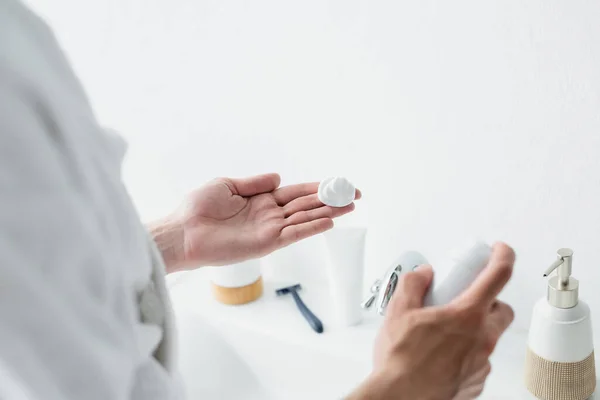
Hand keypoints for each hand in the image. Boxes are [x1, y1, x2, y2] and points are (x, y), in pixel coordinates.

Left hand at [150, 173, 359, 271]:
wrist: (183, 231)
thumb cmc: (198, 208)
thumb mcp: (227, 185)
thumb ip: (255, 183)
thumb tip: (278, 177)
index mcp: (261, 199)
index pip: (296, 192)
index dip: (317, 188)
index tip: (337, 183)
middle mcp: (270, 215)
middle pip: (306, 205)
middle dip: (331, 200)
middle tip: (354, 195)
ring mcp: (269, 230)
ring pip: (305, 219)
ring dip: (328, 212)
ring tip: (349, 206)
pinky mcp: (265, 243)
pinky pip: (293, 234)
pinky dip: (311, 228)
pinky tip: (328, 221)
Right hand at [348, 243, 514, 399]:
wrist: (400, 398)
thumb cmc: (400, 361)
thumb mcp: (398, 311)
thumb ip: (413, 284)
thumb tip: (423, 275)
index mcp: (466, 315)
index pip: (498, 276)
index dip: (503, 256)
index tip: (500, 250)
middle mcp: (481, 339)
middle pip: (502, 310)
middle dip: (490, 300)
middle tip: (466, 299)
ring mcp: (481, 364)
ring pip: (489, 337)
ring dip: (474, 329)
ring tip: (443, 333)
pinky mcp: (475, 382)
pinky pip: (478, 361)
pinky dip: (466, 353)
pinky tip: (442, 355)